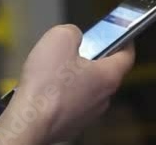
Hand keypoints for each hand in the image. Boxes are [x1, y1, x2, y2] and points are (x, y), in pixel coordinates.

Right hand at [0, 25, 135, 143]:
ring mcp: (87, 113)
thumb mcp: (60, 38)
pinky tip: (45, 87)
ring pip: (86, 88)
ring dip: (74, 77)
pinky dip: (62, 93)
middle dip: (91, 58)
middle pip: (104, 72)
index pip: (127, 56)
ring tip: (53, 69)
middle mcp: (102, 98)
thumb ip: (73, 32)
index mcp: (108, 76)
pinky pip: (71, 102)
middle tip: (75, 48)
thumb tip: (73, 36)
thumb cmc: (46, 85)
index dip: (124, 41)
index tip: (120, 34)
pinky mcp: (71, 123)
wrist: (29, 119)